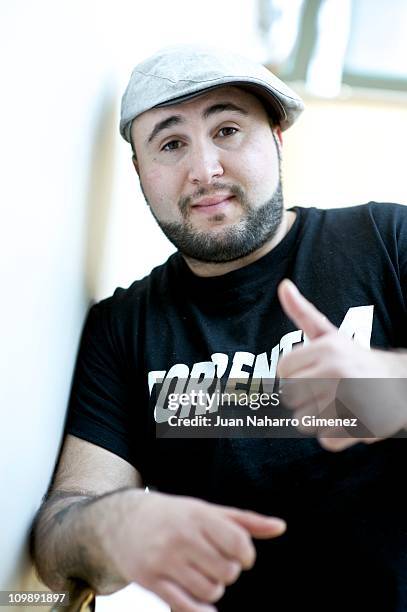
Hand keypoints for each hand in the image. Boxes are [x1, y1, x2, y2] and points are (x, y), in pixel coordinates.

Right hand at [102, 490, 285, 611]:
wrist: (124, 521)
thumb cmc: (175, 515)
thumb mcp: (208, 510)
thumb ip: (245, 521)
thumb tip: (281, 527)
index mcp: (198, 516)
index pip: (238, 542)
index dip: (246, 555)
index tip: (241, 555)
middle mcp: (182, 537)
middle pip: (227, 571)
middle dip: (229, 571)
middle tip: (216, 562)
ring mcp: (165, 560)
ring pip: (210, 590)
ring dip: (214, 588)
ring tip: (203, 574)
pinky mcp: (151, 581)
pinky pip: (186, 606)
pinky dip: (201, 610)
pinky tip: (203, 604)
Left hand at [276, 279, 406, 450]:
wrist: (402, 382)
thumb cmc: (355, 359)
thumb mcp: (330, 334)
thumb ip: (302, 312)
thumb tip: (283, 286)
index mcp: (327, 348)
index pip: (283, 371)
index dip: (295, 375)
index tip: (312, 372)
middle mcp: (338, 371)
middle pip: (291, 398)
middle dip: (306, 398)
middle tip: (329, 390)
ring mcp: (352, 399)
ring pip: (305, 422)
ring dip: (320, 419)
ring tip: (340, 404)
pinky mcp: (363, 426)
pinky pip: (326, 441)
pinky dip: (336, 436)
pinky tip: (350, 420)